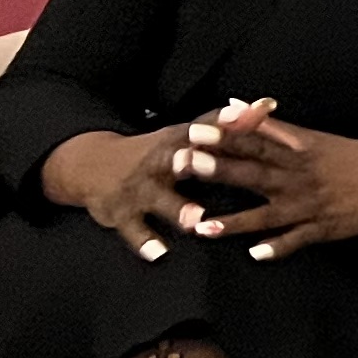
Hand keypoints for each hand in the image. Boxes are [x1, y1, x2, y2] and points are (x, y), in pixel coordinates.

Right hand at [37, 110, 266, 258]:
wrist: (90, 165)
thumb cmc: (155, 153)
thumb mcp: (183, 136)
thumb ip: (226, 125)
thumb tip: (267, 104)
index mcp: (177, 141)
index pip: (203, 129)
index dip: (225, 123)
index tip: (245, 114)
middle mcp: (158, 162)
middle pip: (176, 161)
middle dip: (193, 163)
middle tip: (214, 167)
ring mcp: (139, 189)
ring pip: (160, 199)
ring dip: (177, 208)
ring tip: (195, 220)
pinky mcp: (122, 213)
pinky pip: (134, 230)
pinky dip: (145, 242)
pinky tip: (159, 253)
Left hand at [189, 112, 357, 256]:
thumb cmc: (355, 155)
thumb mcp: (315, 137)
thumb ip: (274, 126)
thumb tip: (237, 105)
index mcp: (299, 152)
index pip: (255, 142)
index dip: (223, 138)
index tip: (193, 133)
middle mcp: (300, 177)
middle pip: (254, 172)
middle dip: (218, 169)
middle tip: (184, 167)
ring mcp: (311, 205)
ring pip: (267, 214)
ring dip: (235, 221)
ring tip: (203, 227)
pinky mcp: (326, 228)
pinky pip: (297, 239)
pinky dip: (277, 247)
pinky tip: (256, 254)